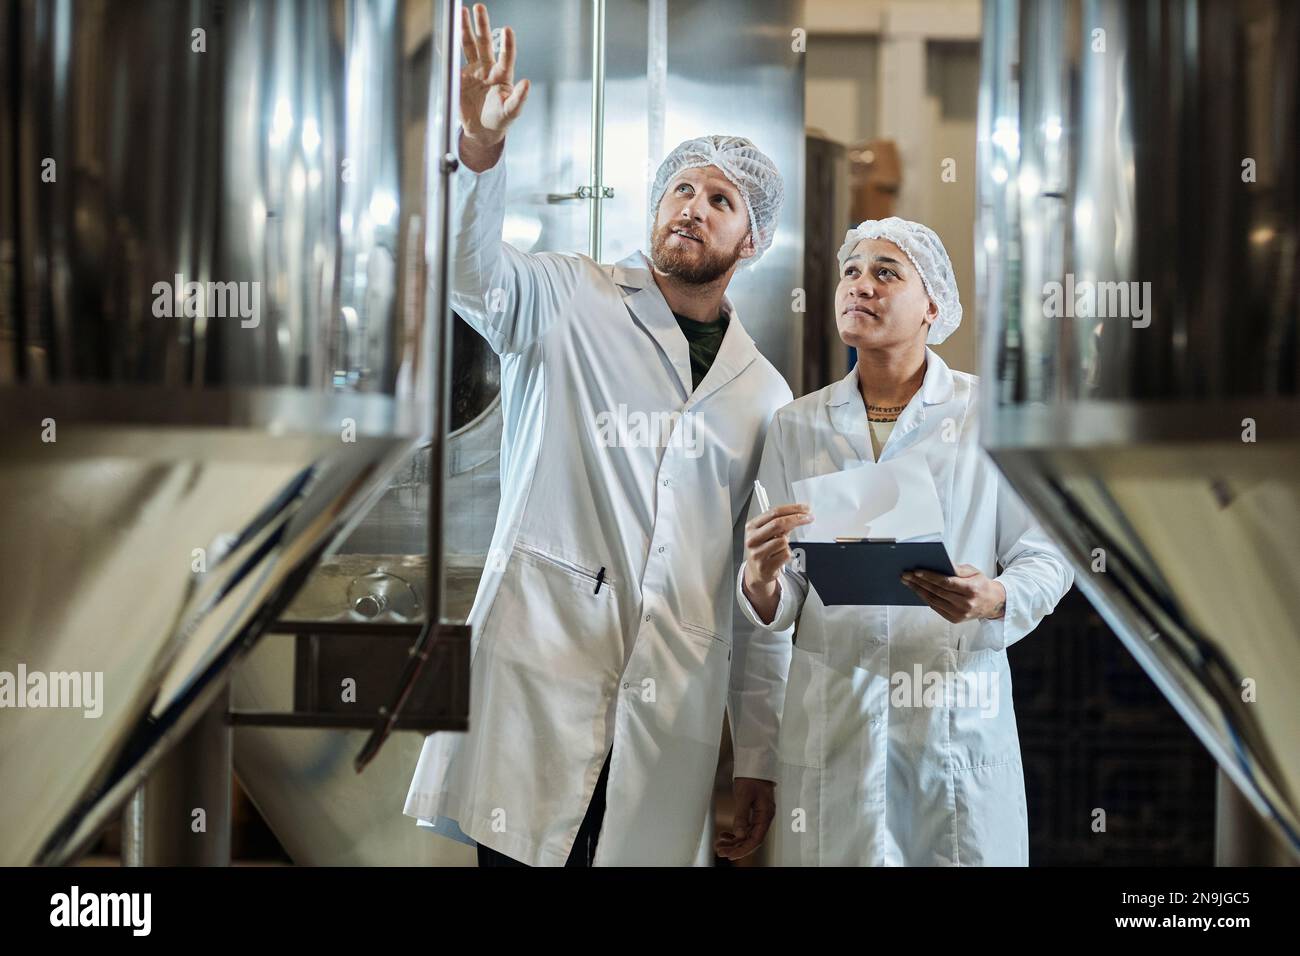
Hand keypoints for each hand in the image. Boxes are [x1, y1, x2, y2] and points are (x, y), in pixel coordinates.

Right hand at [459, 4, 529, 164]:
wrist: (482, 129)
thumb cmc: (500, 119)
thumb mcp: (511, 112)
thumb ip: (519, 99)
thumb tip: (527, 83)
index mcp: (502, 75)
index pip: (506, 56)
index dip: (507, 43)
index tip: (507, 29)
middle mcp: (488, 68)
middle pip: (484, 43)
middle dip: (481, 25)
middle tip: (479, 7)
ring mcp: (473, 70)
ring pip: (468, 46)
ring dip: (464, 29)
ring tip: (461, 12)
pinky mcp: (460, 77)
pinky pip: (452, 60)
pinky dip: (447, 48)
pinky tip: (443, 35)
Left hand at [714, 777, 774, 860]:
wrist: (754, 764)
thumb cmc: (751, 777)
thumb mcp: (744, 795)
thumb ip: (741, 815)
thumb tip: (739, 834)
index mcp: (765, 815)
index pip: (756, 839)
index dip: (743, 849)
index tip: (730, 855)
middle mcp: (764, 818)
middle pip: (750, 839)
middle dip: (736, 848)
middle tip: (720, 851)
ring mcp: (759, 816)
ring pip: (746, 835)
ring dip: (734, 842)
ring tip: (719, 845)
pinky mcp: (753, 813)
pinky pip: (745, 828)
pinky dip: (734, 833)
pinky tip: (724, 835)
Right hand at [742, 504, 811, 623]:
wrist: (756, 572)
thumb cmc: (763, 550)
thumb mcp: (767, 534)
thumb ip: (780, 524)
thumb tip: (799, 514)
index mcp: (751, 527)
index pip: (773, 512)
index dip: (792, 509)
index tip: (804, 509)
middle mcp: (752, 539)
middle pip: (778, 523)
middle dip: (797, 519)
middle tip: (808, 518)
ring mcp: (757, 553)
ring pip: (783, 541)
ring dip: (787, 544)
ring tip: (780, 549)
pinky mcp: (765, 566)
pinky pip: (785, 554)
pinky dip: (787, 555)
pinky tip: (779, 558)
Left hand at [901, 564, 1005, 622]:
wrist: (993, 603)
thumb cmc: (981, 584)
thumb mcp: (973, 571)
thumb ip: (957, 569)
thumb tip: (941, 563)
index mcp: (971, 590)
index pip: (946, 582)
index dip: (930, 577)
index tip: (916, 571)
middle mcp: (965, 604)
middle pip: (937, 592)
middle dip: (919, 583)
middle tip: (905, 575)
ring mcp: (959, 613)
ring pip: (934, 601)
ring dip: (918, 591)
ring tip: (908, 582)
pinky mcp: (954, 619)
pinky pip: (936, 607)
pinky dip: (925, 598)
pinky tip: (918, 590)